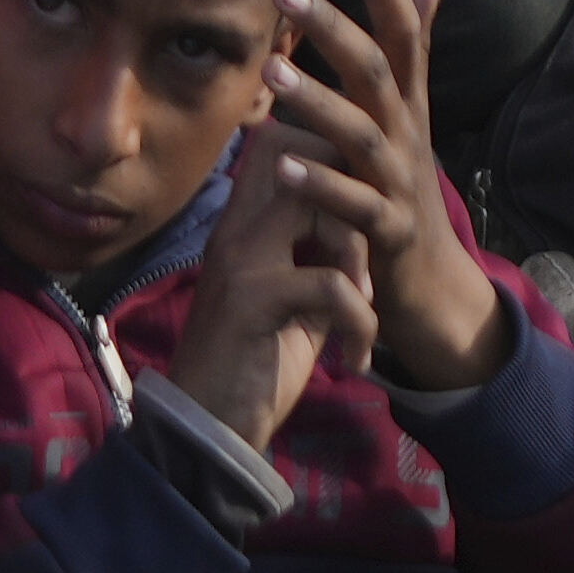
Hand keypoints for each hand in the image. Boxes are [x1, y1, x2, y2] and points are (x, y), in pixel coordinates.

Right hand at [164, 130, 377, 455]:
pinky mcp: (252, 298)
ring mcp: (239, 258)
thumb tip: (361, 224)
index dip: (329, 160)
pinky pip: (330, 284)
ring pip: (319, 207)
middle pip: (300, 155)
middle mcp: (234, 228)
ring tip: (363, 310)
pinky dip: (360, 323)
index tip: (356, 219)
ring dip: (358, 259)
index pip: (280, 142)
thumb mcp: (293, 299)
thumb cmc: (254, 365)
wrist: (210, 430)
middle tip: (362, 266)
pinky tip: (354, 361)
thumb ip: (317, 256)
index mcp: (242, 225)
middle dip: (351, 200)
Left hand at [261, 0, 515, 390]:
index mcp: (407, 105)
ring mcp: (401, 185)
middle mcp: (407, 136)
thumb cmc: (402, 187)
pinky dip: (320, 184)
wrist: (432, 286)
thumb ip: (413, 49)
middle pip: (377, 73)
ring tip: (271, 72)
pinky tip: (281, 164)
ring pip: (362, 136)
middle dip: (334, 29)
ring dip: (317, 102)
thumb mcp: (409, 115)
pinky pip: (354, 206)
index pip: (404, 36)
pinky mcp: (388, 234)